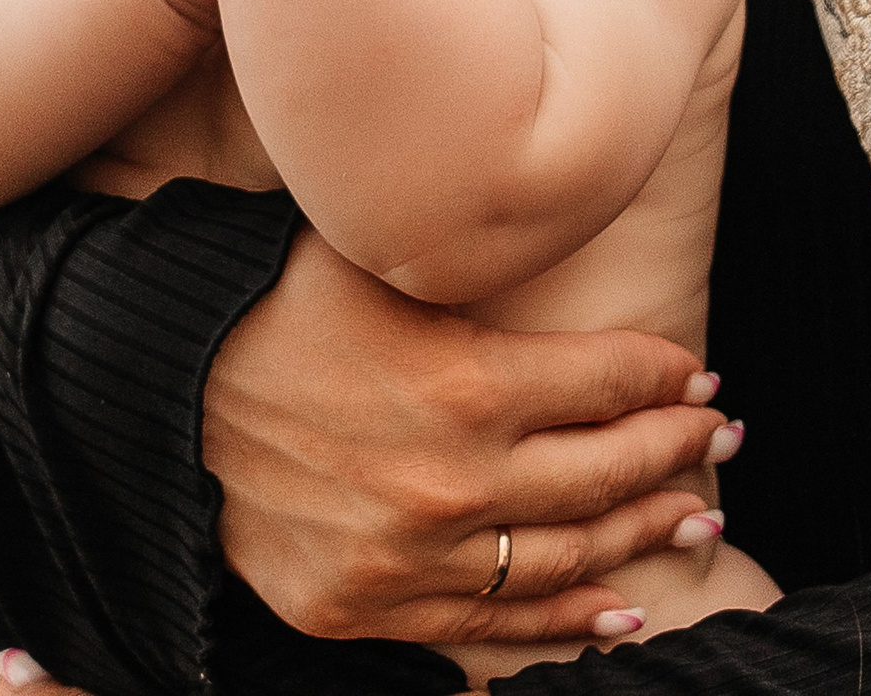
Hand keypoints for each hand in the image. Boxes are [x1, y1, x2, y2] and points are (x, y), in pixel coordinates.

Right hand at [206, 229, 734, 646]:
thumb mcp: (380, 258)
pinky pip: (492, 627)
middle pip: (607, 474)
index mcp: (465, 383)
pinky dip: (566, 623)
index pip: (609, 385)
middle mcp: (452, 483)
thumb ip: (479, 268)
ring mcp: (411, 558)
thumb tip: (560, 243)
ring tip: (695, 515)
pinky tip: (623, 612)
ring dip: (643, 536)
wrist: (151, 391)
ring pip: (566, 559)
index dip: (666, 377)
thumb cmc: (270, 303)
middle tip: (719, 434)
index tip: (697, 374)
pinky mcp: (368, 608)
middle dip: (678, 449)